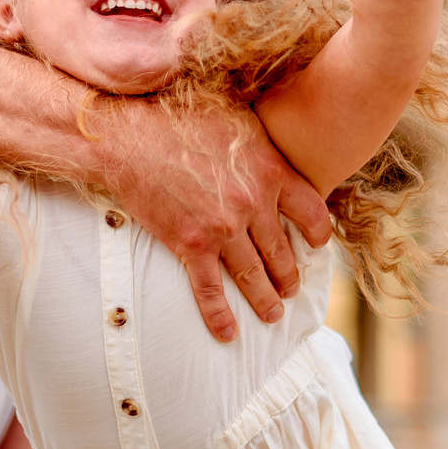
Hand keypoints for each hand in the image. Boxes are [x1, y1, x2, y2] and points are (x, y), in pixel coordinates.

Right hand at [102, 101, 335, 339]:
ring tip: (273, 314)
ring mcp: (223, 228)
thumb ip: (262, 139)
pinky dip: (220, 316)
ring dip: (266, 299)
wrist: (129, 133)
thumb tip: (280, 134)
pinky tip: (228, 334)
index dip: (318, 234)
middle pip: (284, 252)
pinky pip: (210, 290)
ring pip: (254, 276)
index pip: (312, 212)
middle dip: (290, 276)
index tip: (316, 244)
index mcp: (271, 171)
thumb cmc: (180, 114)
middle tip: (291, 288)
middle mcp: (254, 204)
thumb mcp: (236, 115)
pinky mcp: (190, 245)